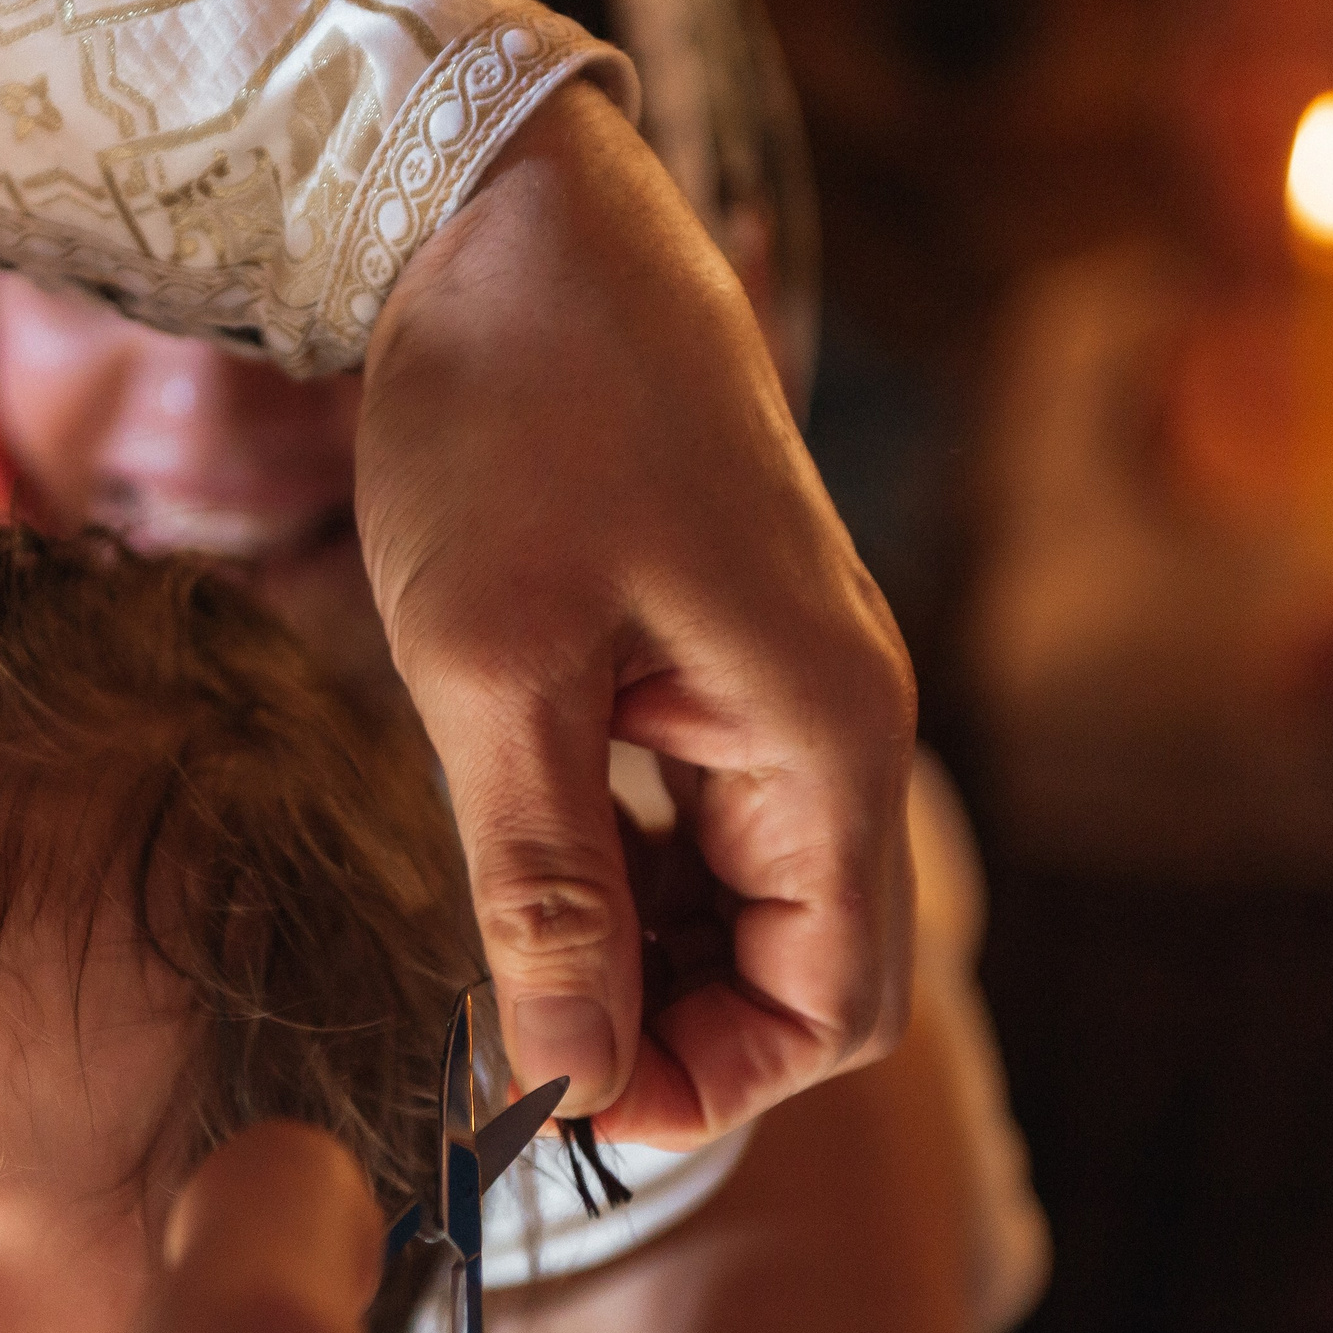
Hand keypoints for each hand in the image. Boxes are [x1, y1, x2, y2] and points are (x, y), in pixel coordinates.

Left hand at [356, 81, 915, 1147]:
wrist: (514, 227)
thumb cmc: (512, 420)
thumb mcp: (496, 671)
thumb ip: (543, 886)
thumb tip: (573, 1078)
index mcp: (824, 737)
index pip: (835, 1004)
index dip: (711, 1086)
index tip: (560, 1105)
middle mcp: (836, 723)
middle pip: (805, 964)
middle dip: (676, 1028)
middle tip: (515, 1039)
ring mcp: (785, 690)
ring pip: (750, 900)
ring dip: (643, 955)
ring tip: (504, 954)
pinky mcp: (723, 661)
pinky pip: (705, 822)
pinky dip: (628, 875)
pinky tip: (530, 867)